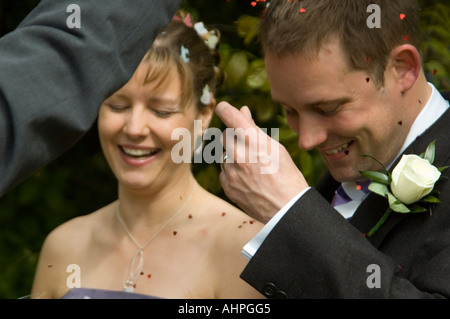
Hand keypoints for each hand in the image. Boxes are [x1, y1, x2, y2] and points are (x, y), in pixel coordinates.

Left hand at [216, 101, 308, 223]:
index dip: (225, 109)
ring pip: (224, 154)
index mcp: (253, 141)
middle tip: (250, 147)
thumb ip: (254, 129)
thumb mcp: (276, 148)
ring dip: (234, 156)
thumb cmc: (287, 176)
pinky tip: (249, 179)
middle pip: (224, 135)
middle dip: (234, 137)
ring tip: (254, 168)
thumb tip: (242, 110)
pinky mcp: (227, 185)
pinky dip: (233, 172)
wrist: (287, 209)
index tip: (225, 109)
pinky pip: (224, 171)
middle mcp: (238, 154)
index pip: (228, 114)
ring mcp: (230, 171)